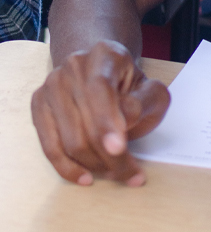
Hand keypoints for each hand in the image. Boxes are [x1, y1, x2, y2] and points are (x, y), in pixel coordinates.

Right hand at [31, 41, 169, 185]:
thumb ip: (144, 102)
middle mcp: (73, 66)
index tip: (118, 148)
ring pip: (68, 139)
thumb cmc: (131, 87)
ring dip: (94, 164)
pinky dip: (68, 167)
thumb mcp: (150, 90)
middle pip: (85, 122)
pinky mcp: (39, 106)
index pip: (100, 89)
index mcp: (104, 55)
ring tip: (115, 172)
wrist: (102, 71)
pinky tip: (86, 177)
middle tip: (130, 172)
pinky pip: (49, 146)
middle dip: (110, 155)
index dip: (107, 121)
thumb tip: (124, 121)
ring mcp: (52, 85)